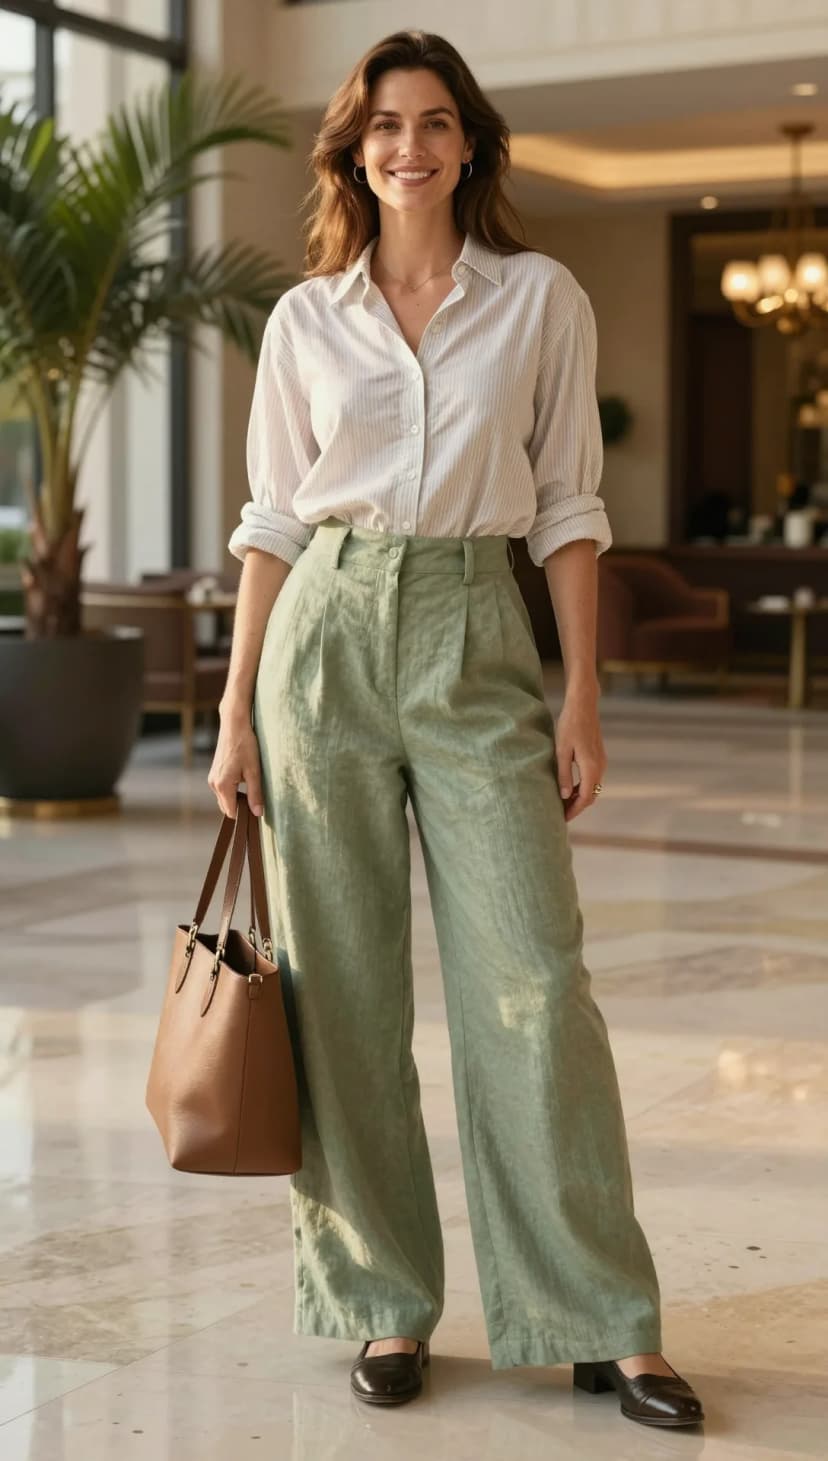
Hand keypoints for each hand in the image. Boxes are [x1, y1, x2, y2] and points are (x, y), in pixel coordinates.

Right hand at [208, 709, 264, 820]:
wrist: (234, 725)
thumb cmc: (246, 746)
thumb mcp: (254, 771)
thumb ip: (255, 794)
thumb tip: (258, 813)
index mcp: (223, 786)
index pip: (231, 812)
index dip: (243, 814)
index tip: (256, 810)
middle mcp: (214, 784)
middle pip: (226, 807)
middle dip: (239, 807)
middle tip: (255, 798)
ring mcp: (212, 778)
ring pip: (224, 798)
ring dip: (235, 797)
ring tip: (250, 785)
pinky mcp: (214, 772)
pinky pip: (222, 789)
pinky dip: (231, 790)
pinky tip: (243, 778)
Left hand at [554, 690, 607, 822]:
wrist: (583, 705)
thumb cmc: (570, 725)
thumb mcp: (561, 751)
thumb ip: (564, 774)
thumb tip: (565, 796)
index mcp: (591, 768)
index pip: (585, 798)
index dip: (574, 811)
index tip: (562, 819)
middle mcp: (600, 767)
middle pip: (591, 796)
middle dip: (577, 807)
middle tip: (561, 815)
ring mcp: (601, 762)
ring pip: (593, 788)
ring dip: (580, 798)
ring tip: (563, 804)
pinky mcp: (598, 757)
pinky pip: (593, 779)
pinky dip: (583, 787)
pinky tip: (570, 788)